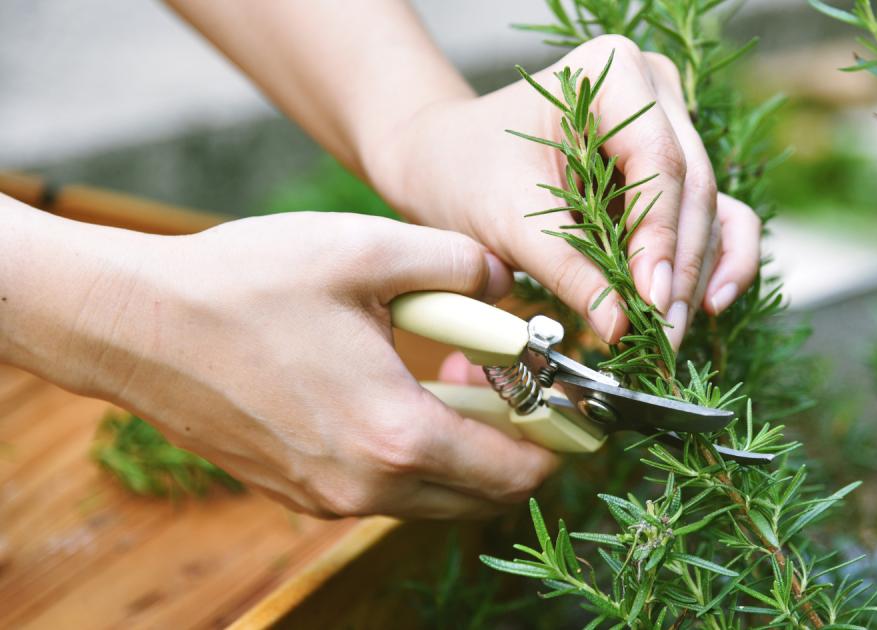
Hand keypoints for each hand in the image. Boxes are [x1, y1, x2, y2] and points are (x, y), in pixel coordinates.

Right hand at [69, 212, 557, 517]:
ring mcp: (329, 498)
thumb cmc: (246, 283)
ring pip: (436, 495)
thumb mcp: (369, 251)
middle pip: (483, 495)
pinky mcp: (299, 493)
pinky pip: (387, 489)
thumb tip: (507, 282)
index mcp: (397, 435)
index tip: (573, 406)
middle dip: (515, 444)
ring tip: (456, 374)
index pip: (516, 470)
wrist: (136, 327)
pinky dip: (415, 453)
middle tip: (514, 381)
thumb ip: (460, 265)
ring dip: (465, 448)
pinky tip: (399, 390)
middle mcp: (368, 487)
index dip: (559, 441)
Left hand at [365, 35, 761, 348]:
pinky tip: (708, 306)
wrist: (445, 160)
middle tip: (663, 336)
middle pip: (692, 188)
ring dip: (695, 277)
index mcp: (611, 73)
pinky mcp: (675, 172)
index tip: (651, 301)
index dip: (660, 236)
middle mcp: (656, 92)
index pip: (657, 161)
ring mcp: (672, 129)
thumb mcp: (508, 222)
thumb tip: (620, 327)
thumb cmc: (467, 172)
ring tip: (670, 336)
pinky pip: (716, 216)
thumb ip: (567, 271)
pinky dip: (716, 262)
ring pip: (709, 209)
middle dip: (678, 269)